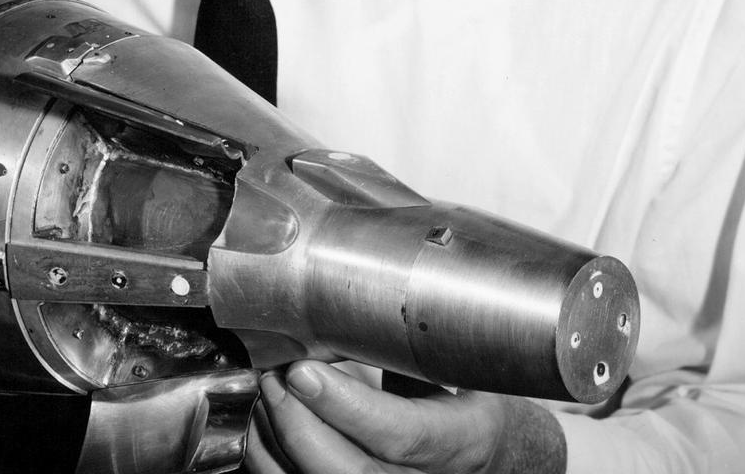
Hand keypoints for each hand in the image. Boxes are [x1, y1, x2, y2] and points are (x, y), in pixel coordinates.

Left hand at [245, 361, 566, 473]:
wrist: (479, 454)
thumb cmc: (462, 402)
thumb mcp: (456, 369)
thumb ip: (411, 345)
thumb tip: (361, 290)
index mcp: (460, 440)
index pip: (401, 434)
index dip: (345, 406)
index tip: (303, 370)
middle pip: (349, 472)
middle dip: (297, 421)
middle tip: (274, 374)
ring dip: (275, 438)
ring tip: (266, 390)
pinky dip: (268, 457)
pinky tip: (265, 421)